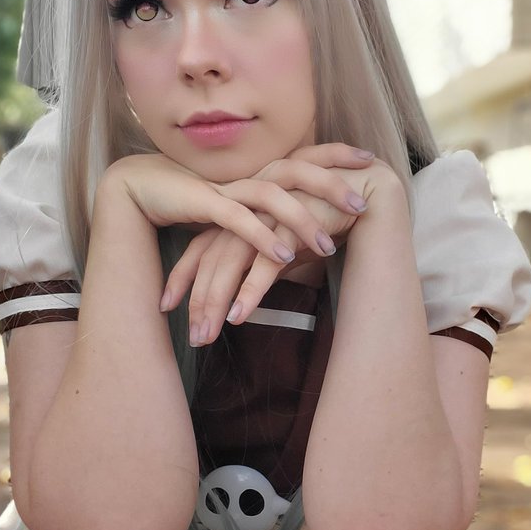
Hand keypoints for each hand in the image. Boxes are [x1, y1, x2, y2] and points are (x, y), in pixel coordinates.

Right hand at [102, 150, 364, 269]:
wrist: (142, 188)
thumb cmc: (195, 199)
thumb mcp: (241, 205)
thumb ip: (269, 211)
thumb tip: (303, 224)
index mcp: (260, 169)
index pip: (306, 153)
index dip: (337, 153)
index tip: (370, 157)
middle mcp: (248, 172)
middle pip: (299, 168)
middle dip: (333, 185)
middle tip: (363, 203)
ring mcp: (228, 186)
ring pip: (273, 196)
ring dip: (303, 221)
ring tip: (329, 246)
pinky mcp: (206, 205)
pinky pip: (240, 221)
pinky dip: (263, 238)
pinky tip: (285, 258)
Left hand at [159, 144, 380, 343]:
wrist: (366, 191)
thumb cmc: (325, 218)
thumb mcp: (285, 245)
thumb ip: (261, 262)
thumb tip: (243, 295)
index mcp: (242, 214)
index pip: (202, 248)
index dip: (182, 277)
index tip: (164, 307)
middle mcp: (248, 212)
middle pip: (211, 260)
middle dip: (199, 302)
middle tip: (193, 338)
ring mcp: (267, 215)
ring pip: (231, 262)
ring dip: (217, 302)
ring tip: (208, 335)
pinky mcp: (291, 223)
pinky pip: (265, 262)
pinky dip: (250, 289)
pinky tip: (239, 315)